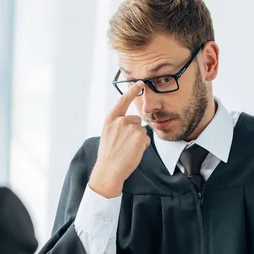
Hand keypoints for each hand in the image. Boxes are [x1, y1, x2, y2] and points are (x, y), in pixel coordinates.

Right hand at [89, 81, 149, 197]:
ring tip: (127, 149)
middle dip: (135, 130)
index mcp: (110, 119)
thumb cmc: (108, 156)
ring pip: (142, 131)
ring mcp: (130, 128)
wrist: (108, 170)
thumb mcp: (108, 135)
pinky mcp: (139, 136)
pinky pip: (146, 139)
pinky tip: (133, 152)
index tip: (139, 83)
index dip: (132, 91)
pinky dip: (142, 147)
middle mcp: (120, 121)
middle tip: (125, 145)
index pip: (123, 101)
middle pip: (137, 120)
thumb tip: (132, 123)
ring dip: (138, 140)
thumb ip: (117, 125)